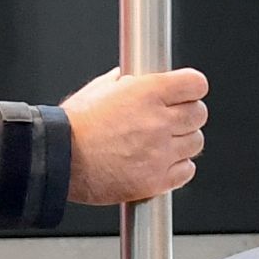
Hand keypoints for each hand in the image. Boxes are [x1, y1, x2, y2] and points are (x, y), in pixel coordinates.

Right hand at [63, 66, 207, 204]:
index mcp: (146, 93)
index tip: (187, 93)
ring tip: (164, 143)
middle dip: (188, 115)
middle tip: (173, 119)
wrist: (59, 160)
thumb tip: (131, 79)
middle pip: (199, 114)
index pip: (195, 84)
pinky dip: (178, 167)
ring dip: (183, 141)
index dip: (191, 88)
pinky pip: (186, 171)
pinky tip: (162, 162)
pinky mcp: (155, 180)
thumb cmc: (72, 127)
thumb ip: (122, 82)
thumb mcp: (97, 90)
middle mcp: (158, 121)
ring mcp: (159, 153)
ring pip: (195, 143)